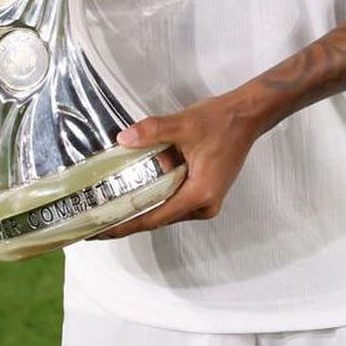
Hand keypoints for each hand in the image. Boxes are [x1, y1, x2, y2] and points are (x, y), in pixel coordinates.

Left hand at [94, 93, 261, 239]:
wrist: (247, 115)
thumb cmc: (220, 121)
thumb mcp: (184, 123)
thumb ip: (153, 131)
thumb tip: (123, 139)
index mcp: (199, 195)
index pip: (154, 218)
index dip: (125, 225)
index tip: (99, 230)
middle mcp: (204, 206)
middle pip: (159, 218)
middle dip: (129, 219)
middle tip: (97, 220)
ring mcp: (207, 200)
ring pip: (168, 210)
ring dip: (143, 208)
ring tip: (111, 207)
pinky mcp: (207, 191)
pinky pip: (176, 201)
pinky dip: (157, 197)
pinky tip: (138, 190)